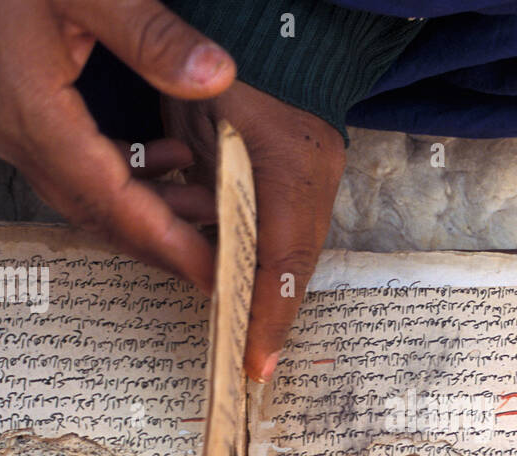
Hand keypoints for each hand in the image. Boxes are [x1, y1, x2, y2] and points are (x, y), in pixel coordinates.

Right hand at [0, 0, 234, 290]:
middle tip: (221, 268)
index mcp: (33, 114)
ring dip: (147, 210)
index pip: (112, 201)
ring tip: (209, 211)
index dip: (168, 242)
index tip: (211, 273)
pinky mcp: (13, 108)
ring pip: (87, 193)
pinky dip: (124, 172)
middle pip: (98, 214)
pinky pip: (73, 162)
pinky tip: (167, 158)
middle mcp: (16, 134)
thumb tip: (216, 77)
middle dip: (163, 245)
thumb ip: (149, 36)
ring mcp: (9, 124)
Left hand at [162, 82, 346, 381]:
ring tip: (245, 334)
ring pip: (283, 253)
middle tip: (250, 361)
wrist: (259, 33)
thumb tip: (212, 272)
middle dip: (267, 314)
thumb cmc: (221, 73)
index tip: (256, 362)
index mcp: (292, 169)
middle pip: (291, 266)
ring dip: (260, 288)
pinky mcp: (301, 180)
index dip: (269, 315)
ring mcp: (313, 180)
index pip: (283, 259)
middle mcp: (312, 180)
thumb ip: (207, 194)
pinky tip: (233, 281)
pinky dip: (254, 259)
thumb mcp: (202, 125)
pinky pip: (275, 232)